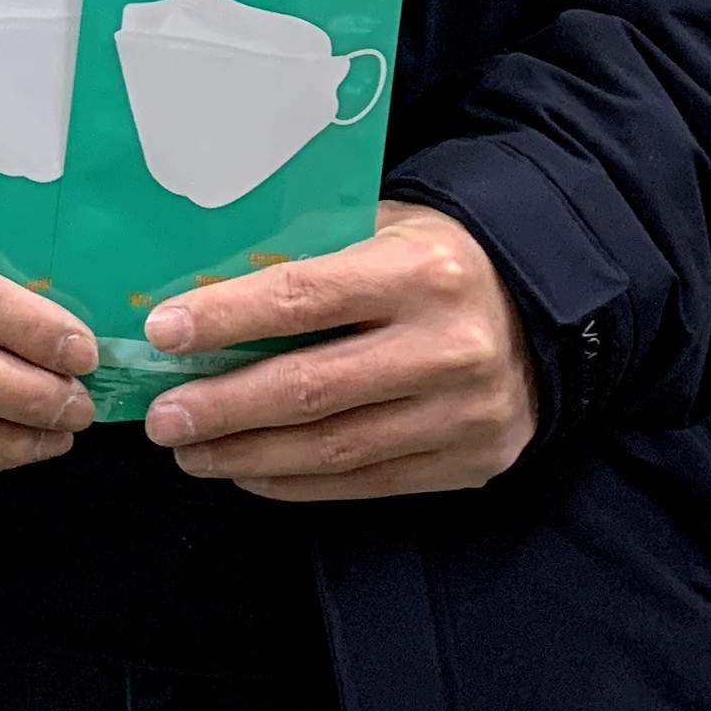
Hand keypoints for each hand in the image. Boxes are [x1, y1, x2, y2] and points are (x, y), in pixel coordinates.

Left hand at [142, 201, 536, 501]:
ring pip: (333, 447)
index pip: (302, 298)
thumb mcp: (382, 229)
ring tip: (191, 451)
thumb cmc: (437, 259)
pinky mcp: (468, 462)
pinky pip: (365, 481)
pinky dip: (297, 481)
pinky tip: (249, 470)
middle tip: (162, 417)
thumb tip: (202, 288)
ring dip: (248, 454)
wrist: (547, 310)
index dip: (226, 319)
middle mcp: (445, 346)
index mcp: (417, 272)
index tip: (162, 332)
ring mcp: (461, 413)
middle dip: (223, 406)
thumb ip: (309, 255)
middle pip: (310, 388)